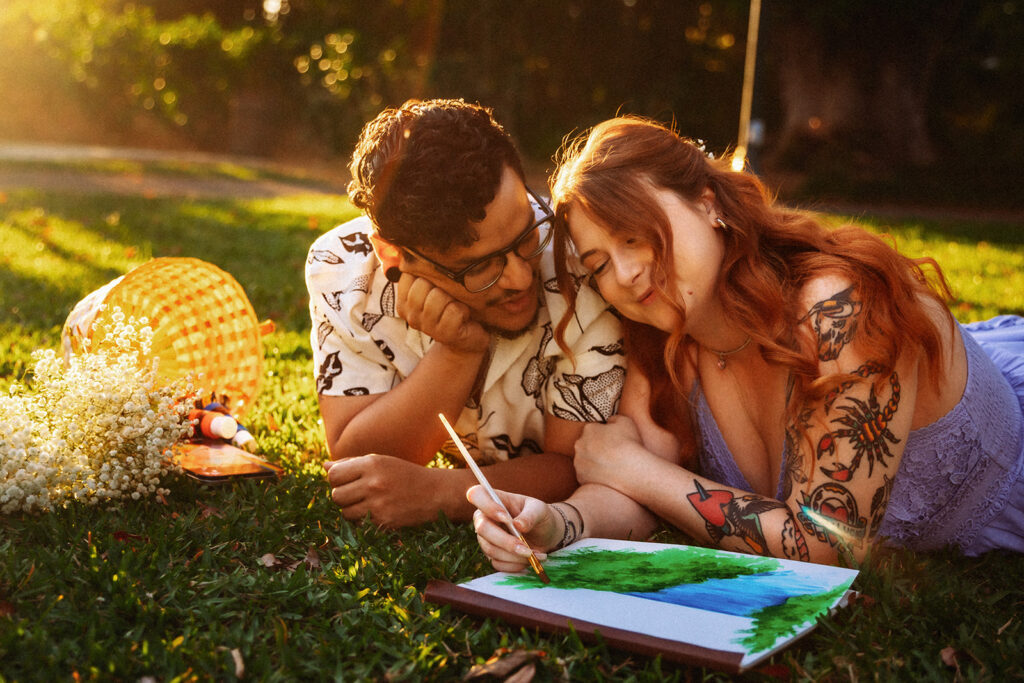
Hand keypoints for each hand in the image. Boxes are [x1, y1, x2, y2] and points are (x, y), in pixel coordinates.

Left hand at [324, 454, 453, 527]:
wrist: (435, 493)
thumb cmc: (404, 474)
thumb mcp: (381, 462)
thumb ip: (351, 463)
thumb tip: (325, 467)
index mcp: (372, 464)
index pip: (334, 475)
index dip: (336, 479)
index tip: (347, 481)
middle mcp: (373, 483)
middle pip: (336, 495)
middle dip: (343, 496)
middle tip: (358, 493)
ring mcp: (378, 505)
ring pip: (345, 512)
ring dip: (351, 509)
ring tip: (367, 503)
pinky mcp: (383, 523)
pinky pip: (358, 524)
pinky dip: (363, 520)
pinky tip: (377, 512)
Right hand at [394, 272, 489, 354]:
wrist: (468, 336)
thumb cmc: (450, 307)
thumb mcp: (433, 288)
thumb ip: (420, 272)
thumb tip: (407, 247)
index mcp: (404, 303)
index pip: (409, 275)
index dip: (428, 275)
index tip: (436, 286)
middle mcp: (411, 316)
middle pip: (423, 285)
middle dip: (441, 287)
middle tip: (448, 298)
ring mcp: (427, 328)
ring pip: (438, 297)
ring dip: (453, 299)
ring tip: (455, 307)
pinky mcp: (445, 335)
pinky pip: (454, 311)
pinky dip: (463, 311)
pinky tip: (463, 318)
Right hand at [467, 485, 560, 573]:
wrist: (545, 535)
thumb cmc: (540, 516)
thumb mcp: (540, 510)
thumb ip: (530, 515)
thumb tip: (518, 525)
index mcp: (494, 500)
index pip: (477, 494)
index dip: (487, 506)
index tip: (507, 518)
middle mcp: (485, 518)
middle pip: (482, 528)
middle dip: (506, 541)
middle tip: (527, 549)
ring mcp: (486, 538)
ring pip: (491, 549)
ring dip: (515, 556)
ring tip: (535, 554)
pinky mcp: (492, 555)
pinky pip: (498, 563)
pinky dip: (516, 564)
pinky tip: (530, 560)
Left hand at [573, 415, 648, 493]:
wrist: (631, 471)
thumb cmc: (630, 445)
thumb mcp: (626, 421)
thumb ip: (613, 419)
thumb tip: (609, 422)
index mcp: (588, 429)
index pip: (594, 430)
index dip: (605, 435)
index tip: (613, 441)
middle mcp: (579, 445)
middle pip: (587, 444)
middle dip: (596, 448)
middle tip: (611, 454)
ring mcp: (578, 462)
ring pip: (585, 460)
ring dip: (594, 461)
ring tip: (610, 466)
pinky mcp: (581, 477)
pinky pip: (586, 474)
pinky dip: (594, 475)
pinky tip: (606, 475)